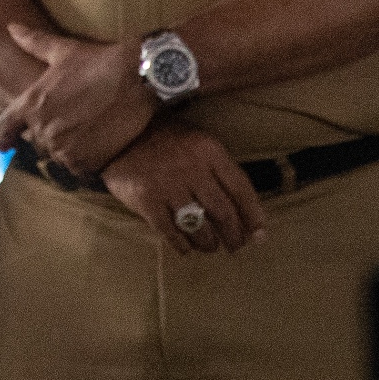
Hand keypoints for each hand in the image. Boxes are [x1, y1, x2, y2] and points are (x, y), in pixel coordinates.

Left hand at [0, 23, 152, 174]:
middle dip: (47, 136)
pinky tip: (96, 150)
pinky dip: (84, 163)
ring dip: (66, 150)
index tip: (3, 145)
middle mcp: (44, 129)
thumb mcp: (64, 51)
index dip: (2, 137)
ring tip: (84, 136)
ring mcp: (65, 148)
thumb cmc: (99, 62)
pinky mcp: (87, 161)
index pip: (5, 127)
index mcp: (32, 103)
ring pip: (56, 158)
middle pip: (36, 143)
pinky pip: (78, 171)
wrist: (138, 79)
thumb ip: (34, 42)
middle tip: (67, 126)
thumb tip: (11, 27)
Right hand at [100, 123, 267, 252]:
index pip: (241, 189)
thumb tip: (243, 210)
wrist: (120, 131)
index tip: (258, 236)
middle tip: (235, 246)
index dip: (253, 216)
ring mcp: (168, 186)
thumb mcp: (197, 141)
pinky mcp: (146, 200)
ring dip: (209, 243)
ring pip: (199, 226)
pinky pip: (170, 232)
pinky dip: (182, 245)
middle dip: (233, 236)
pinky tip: (185, 248)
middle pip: (223, 212)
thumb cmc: (165, 137)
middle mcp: (192, 169)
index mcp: (209, 150)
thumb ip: (219, 170)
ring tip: (210, 247)